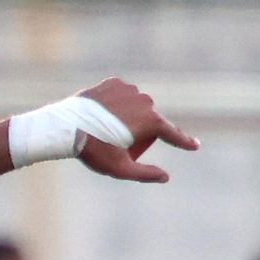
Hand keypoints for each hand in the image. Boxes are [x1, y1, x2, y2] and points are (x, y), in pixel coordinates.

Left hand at [76, 77, 199, 182]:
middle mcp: (144, 101)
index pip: (172, 134)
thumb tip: (165, 177)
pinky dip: (117, 102)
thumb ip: (144, 174)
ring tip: (108, 128)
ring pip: (135, 106)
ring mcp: (129, 89)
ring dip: (130, 115)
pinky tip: (106, 112)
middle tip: (118, 143)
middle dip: (141, 132)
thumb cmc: (93, 151)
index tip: (194, 146)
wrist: (64, 127)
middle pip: (149, 120)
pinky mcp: (113, 82)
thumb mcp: (120, 168)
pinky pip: (121, 95)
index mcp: (151, 120)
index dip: (184, 142)